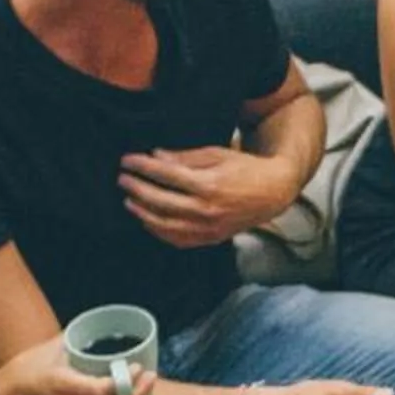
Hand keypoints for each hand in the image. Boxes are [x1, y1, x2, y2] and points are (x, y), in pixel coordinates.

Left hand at [119, 144, 302, 248]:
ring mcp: (208, 228)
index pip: (166, 175)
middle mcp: (206, 209)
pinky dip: (159, 232)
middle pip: (160, 201)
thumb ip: (185, 158)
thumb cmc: (245, 169)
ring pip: (165, 225)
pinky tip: (148, 221)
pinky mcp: (210, 238)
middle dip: (137, 189)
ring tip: (129, 201)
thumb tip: (156, 157)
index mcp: (209, 185)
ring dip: (143, 213)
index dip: (143, 167)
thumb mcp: (217, 155)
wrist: (272, 193)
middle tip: (122, 179)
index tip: (127, 161)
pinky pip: (178, 240)